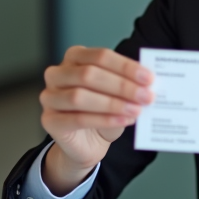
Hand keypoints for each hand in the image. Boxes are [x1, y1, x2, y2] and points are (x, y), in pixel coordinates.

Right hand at [39, 46, 152, 194]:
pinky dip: (104, 119)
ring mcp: (50, 97)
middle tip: (146, 96)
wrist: (87, 142)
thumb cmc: (103, 111)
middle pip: (88, 74)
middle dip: (121, 86)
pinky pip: (77, 119)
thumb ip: (129, 84)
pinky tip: (124, 121)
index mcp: (75, 57)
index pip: (100, 56)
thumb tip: (149, 83)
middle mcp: (57, 74)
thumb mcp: (118, 93)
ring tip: (137, 110)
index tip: (149, 78)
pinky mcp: (49, 121)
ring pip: (79, 96)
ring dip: (113, 103)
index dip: (125, 66)